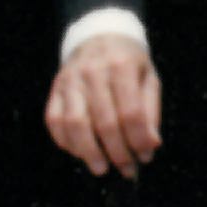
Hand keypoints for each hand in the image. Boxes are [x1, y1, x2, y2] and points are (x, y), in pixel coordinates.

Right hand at [45, 22, 161, 181]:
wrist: (99, 36)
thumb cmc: (128, 62)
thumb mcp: (148, 78)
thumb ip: (151, 111)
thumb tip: (151, 144)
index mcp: (122, 66)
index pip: (130, 111)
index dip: (138, 139)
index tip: (145, 156)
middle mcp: (93, 72)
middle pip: (104, 121)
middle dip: (117, 152)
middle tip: (127, 169)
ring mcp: (70, 81)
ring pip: (75, 124)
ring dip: (88, 152)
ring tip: (101, 168)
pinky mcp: (55, 90)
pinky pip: (55, 121)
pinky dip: (66, 142)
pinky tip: (80, 152)